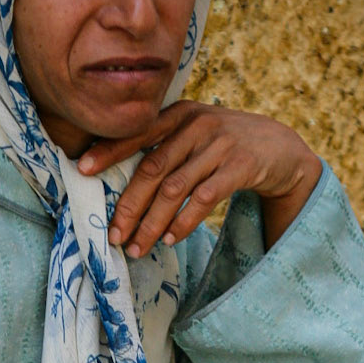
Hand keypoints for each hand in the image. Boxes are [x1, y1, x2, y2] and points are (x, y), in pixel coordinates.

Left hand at [78, 102, 320, 255]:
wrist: (280, 147)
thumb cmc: (225, 145)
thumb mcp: (196, 133)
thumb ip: (165, 145)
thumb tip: (119, 181)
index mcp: (179, 114)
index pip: (138, 134)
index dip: (109, 151)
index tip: (83, 170)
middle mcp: (197, 125)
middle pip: (153, 168)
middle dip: (129, 206)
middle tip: (113, 235)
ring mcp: (220, 145)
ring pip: (176, 189)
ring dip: (153, 223)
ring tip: (137, 248)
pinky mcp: (241, 166)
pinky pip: (204, 198)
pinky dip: (184, 222)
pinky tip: (170, 239)